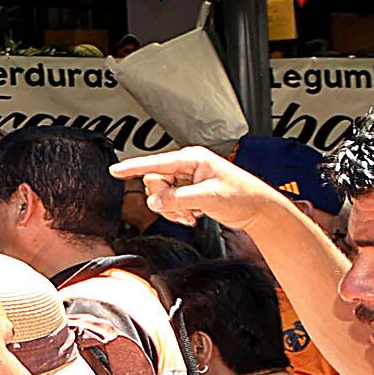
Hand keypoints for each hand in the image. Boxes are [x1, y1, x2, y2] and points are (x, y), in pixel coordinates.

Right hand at [111, 145, 286, 235]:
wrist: (259, 209)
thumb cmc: (242, 196)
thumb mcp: (208, 197)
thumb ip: (177, 199)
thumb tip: (154, 201)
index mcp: (192, 159)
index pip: (155, 163)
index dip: (132, 167)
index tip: (115, 171)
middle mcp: (188, 166)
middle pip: (156, 182)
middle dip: (164, 200)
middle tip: (183, 210)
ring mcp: (189, 179)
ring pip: (162, 195)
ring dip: (172, 209)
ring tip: (191, 215)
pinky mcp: (190, 190)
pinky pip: (171, 201)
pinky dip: (178, 212)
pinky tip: (193, 215)